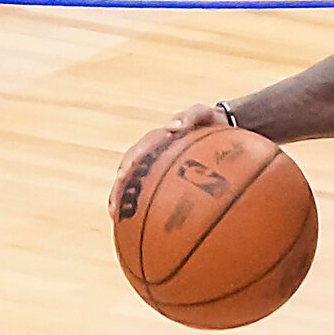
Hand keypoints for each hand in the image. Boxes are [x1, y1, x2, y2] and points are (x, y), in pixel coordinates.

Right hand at [109, 104, 230, 219]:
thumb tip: (173, 128)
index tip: (122, 176)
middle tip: (114, 204)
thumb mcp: (203, 114)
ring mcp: (157, 163)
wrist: (220, 127)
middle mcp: (153, 151)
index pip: (139, 151)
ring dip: (123, 196)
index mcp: (159, 138)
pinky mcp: (163, 174)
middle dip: (120, 186)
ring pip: (134, 180)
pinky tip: (136, 221)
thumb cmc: (211, 121)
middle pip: (130, 169)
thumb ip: (191, 116)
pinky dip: (142, 204)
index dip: (130, 163)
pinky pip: (150, 189)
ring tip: (114, 214)